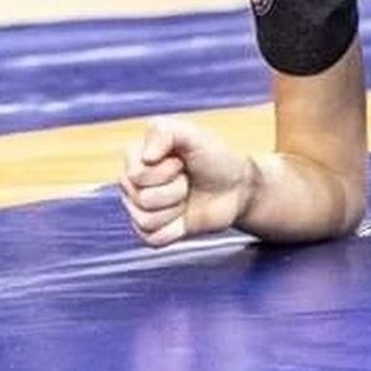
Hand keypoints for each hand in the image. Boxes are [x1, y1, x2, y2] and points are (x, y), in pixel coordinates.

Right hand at [119, 118, 254, 248]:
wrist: (237, 187)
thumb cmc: (215, 158)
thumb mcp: (193, 135)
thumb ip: (165, 132)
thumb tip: (146, 157)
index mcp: (136, 158)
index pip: (136, 175)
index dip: (166, 170)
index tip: (182, 161)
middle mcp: (132, 184)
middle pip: (142, 198)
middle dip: (175, 189)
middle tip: (188, 179)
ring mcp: (141, 209)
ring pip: (146, 220)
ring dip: (176, 208)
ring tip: (187, 196)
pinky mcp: (153, 232)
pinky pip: (153, 239)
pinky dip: (175, 229)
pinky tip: (184, 217)